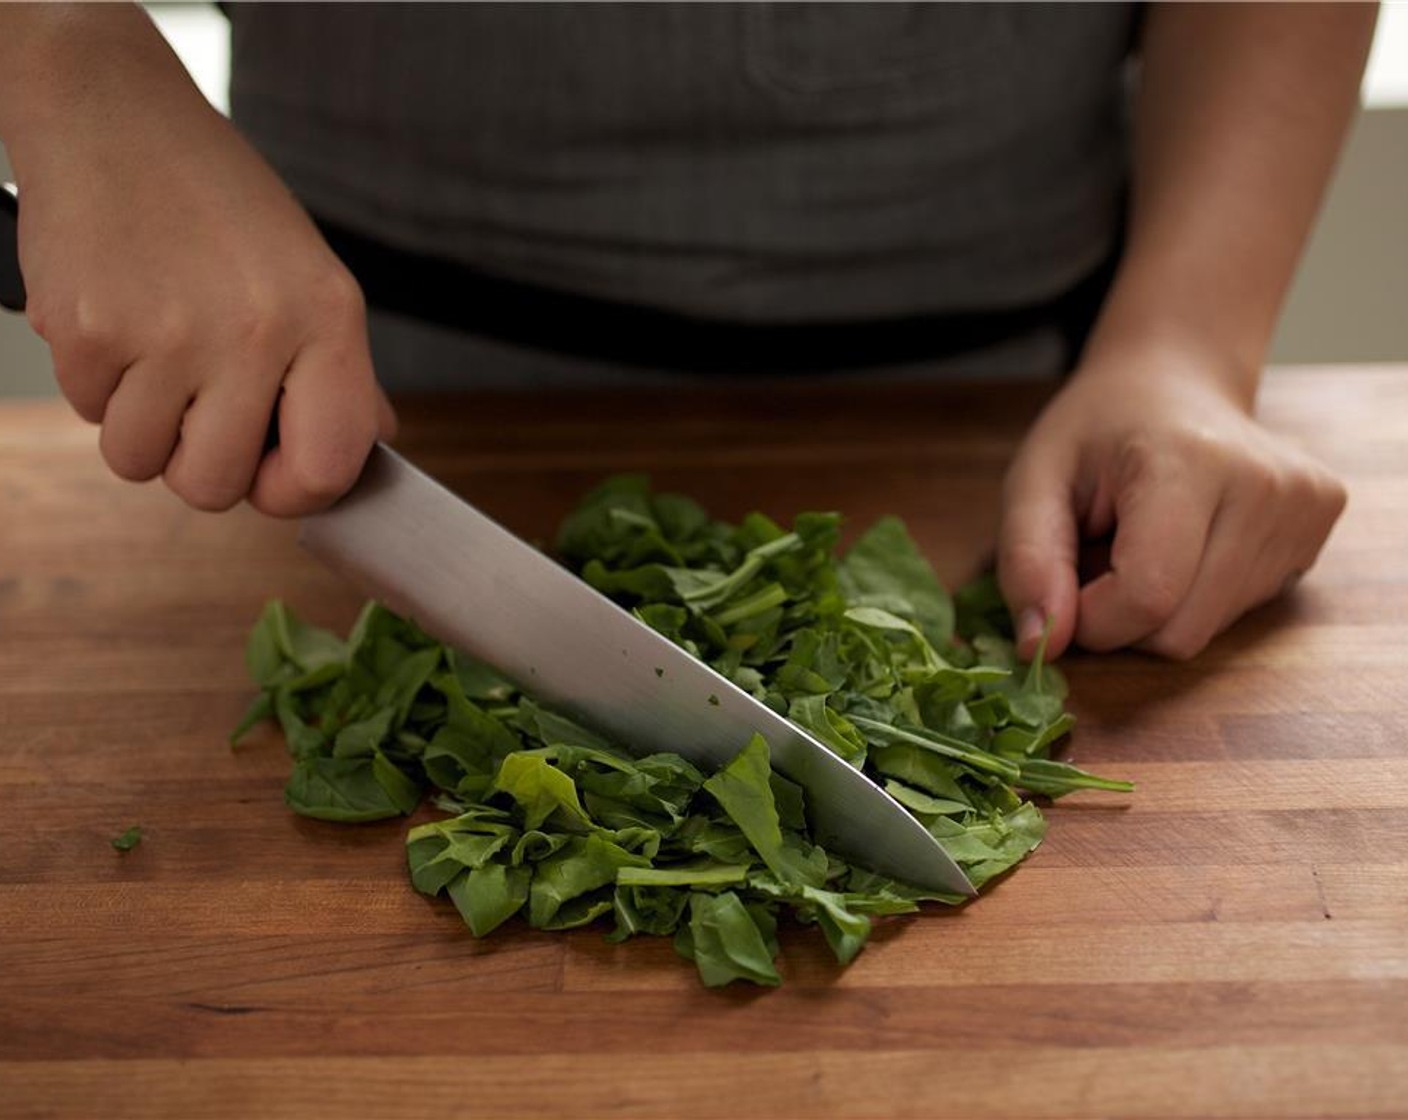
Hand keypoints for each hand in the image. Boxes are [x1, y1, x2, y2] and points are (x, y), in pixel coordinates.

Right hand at [5, 6, 394, 514]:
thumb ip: (341, 371)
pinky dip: (96, 384)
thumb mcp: (307, 275)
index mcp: (327, 318)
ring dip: (141, 427)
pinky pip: (88, 414)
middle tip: (196, 406)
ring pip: (141, 463)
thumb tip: (373, 443)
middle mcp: (257, 329)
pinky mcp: (87, 329)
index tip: (270, 470)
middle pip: (217, 487)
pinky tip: (115, 323)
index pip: (328, 466)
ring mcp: (169, 333)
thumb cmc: (217, 201)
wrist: (112, 113)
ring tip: (154, 357)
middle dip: (197, 463)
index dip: (293, 490)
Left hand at [996, 345, 1346, 660]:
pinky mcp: (1322, 528)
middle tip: (1104, 557)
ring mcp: (1305, 508)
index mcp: (1191, 461)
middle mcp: (1266, 485)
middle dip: (1122, 618)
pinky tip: (1189, 541)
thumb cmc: (1097, 431)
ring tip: (1146, 541)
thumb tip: (1041, 647)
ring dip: (1158, 607)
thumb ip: (1027, 561)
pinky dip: (1195, 597)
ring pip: (1207, 631)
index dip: (1091, 618)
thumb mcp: (1034, 479)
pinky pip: (1238, 614)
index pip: (1147, 597)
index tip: (1067, 585)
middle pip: (1180, 632)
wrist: (1175, 380)